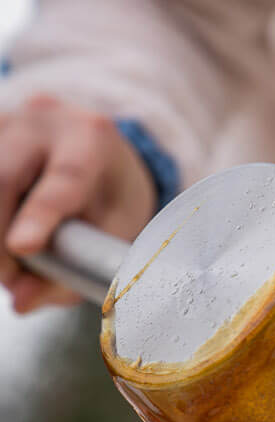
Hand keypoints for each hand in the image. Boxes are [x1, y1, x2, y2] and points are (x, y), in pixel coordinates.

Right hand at [1, 94, 156, 312]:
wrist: (99, 152)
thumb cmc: (111, 194)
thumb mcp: (116, 229)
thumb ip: (80, 266)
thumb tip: (23, 301)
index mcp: (91, 137)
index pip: (65, 178)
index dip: (40, 216)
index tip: (22, 248)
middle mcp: (42, 120)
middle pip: (4, 178)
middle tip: (9, 278)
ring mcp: (4, 123)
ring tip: (8, 266)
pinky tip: (3, 246)